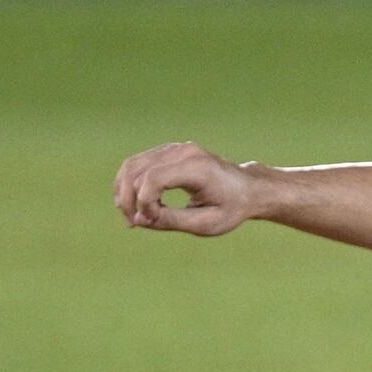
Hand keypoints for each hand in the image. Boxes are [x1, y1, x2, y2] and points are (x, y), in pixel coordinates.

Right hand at [115, 141, 264, 236]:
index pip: (153, 179)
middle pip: (136, 171)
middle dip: (128, 200)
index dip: (143, 203)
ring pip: (131, 166)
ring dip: (124, 192)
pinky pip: (137, 164)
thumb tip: (138, 219)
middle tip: (135, 224)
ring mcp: (174, 148)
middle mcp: (183, 151)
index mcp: (197, 167)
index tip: (150, 221)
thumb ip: (171, 221)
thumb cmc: (231, 208)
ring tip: (133, 217)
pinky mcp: (167, 151)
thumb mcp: (206, 223)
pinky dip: (129, 184)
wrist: (248, 189)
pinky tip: (137, 205)